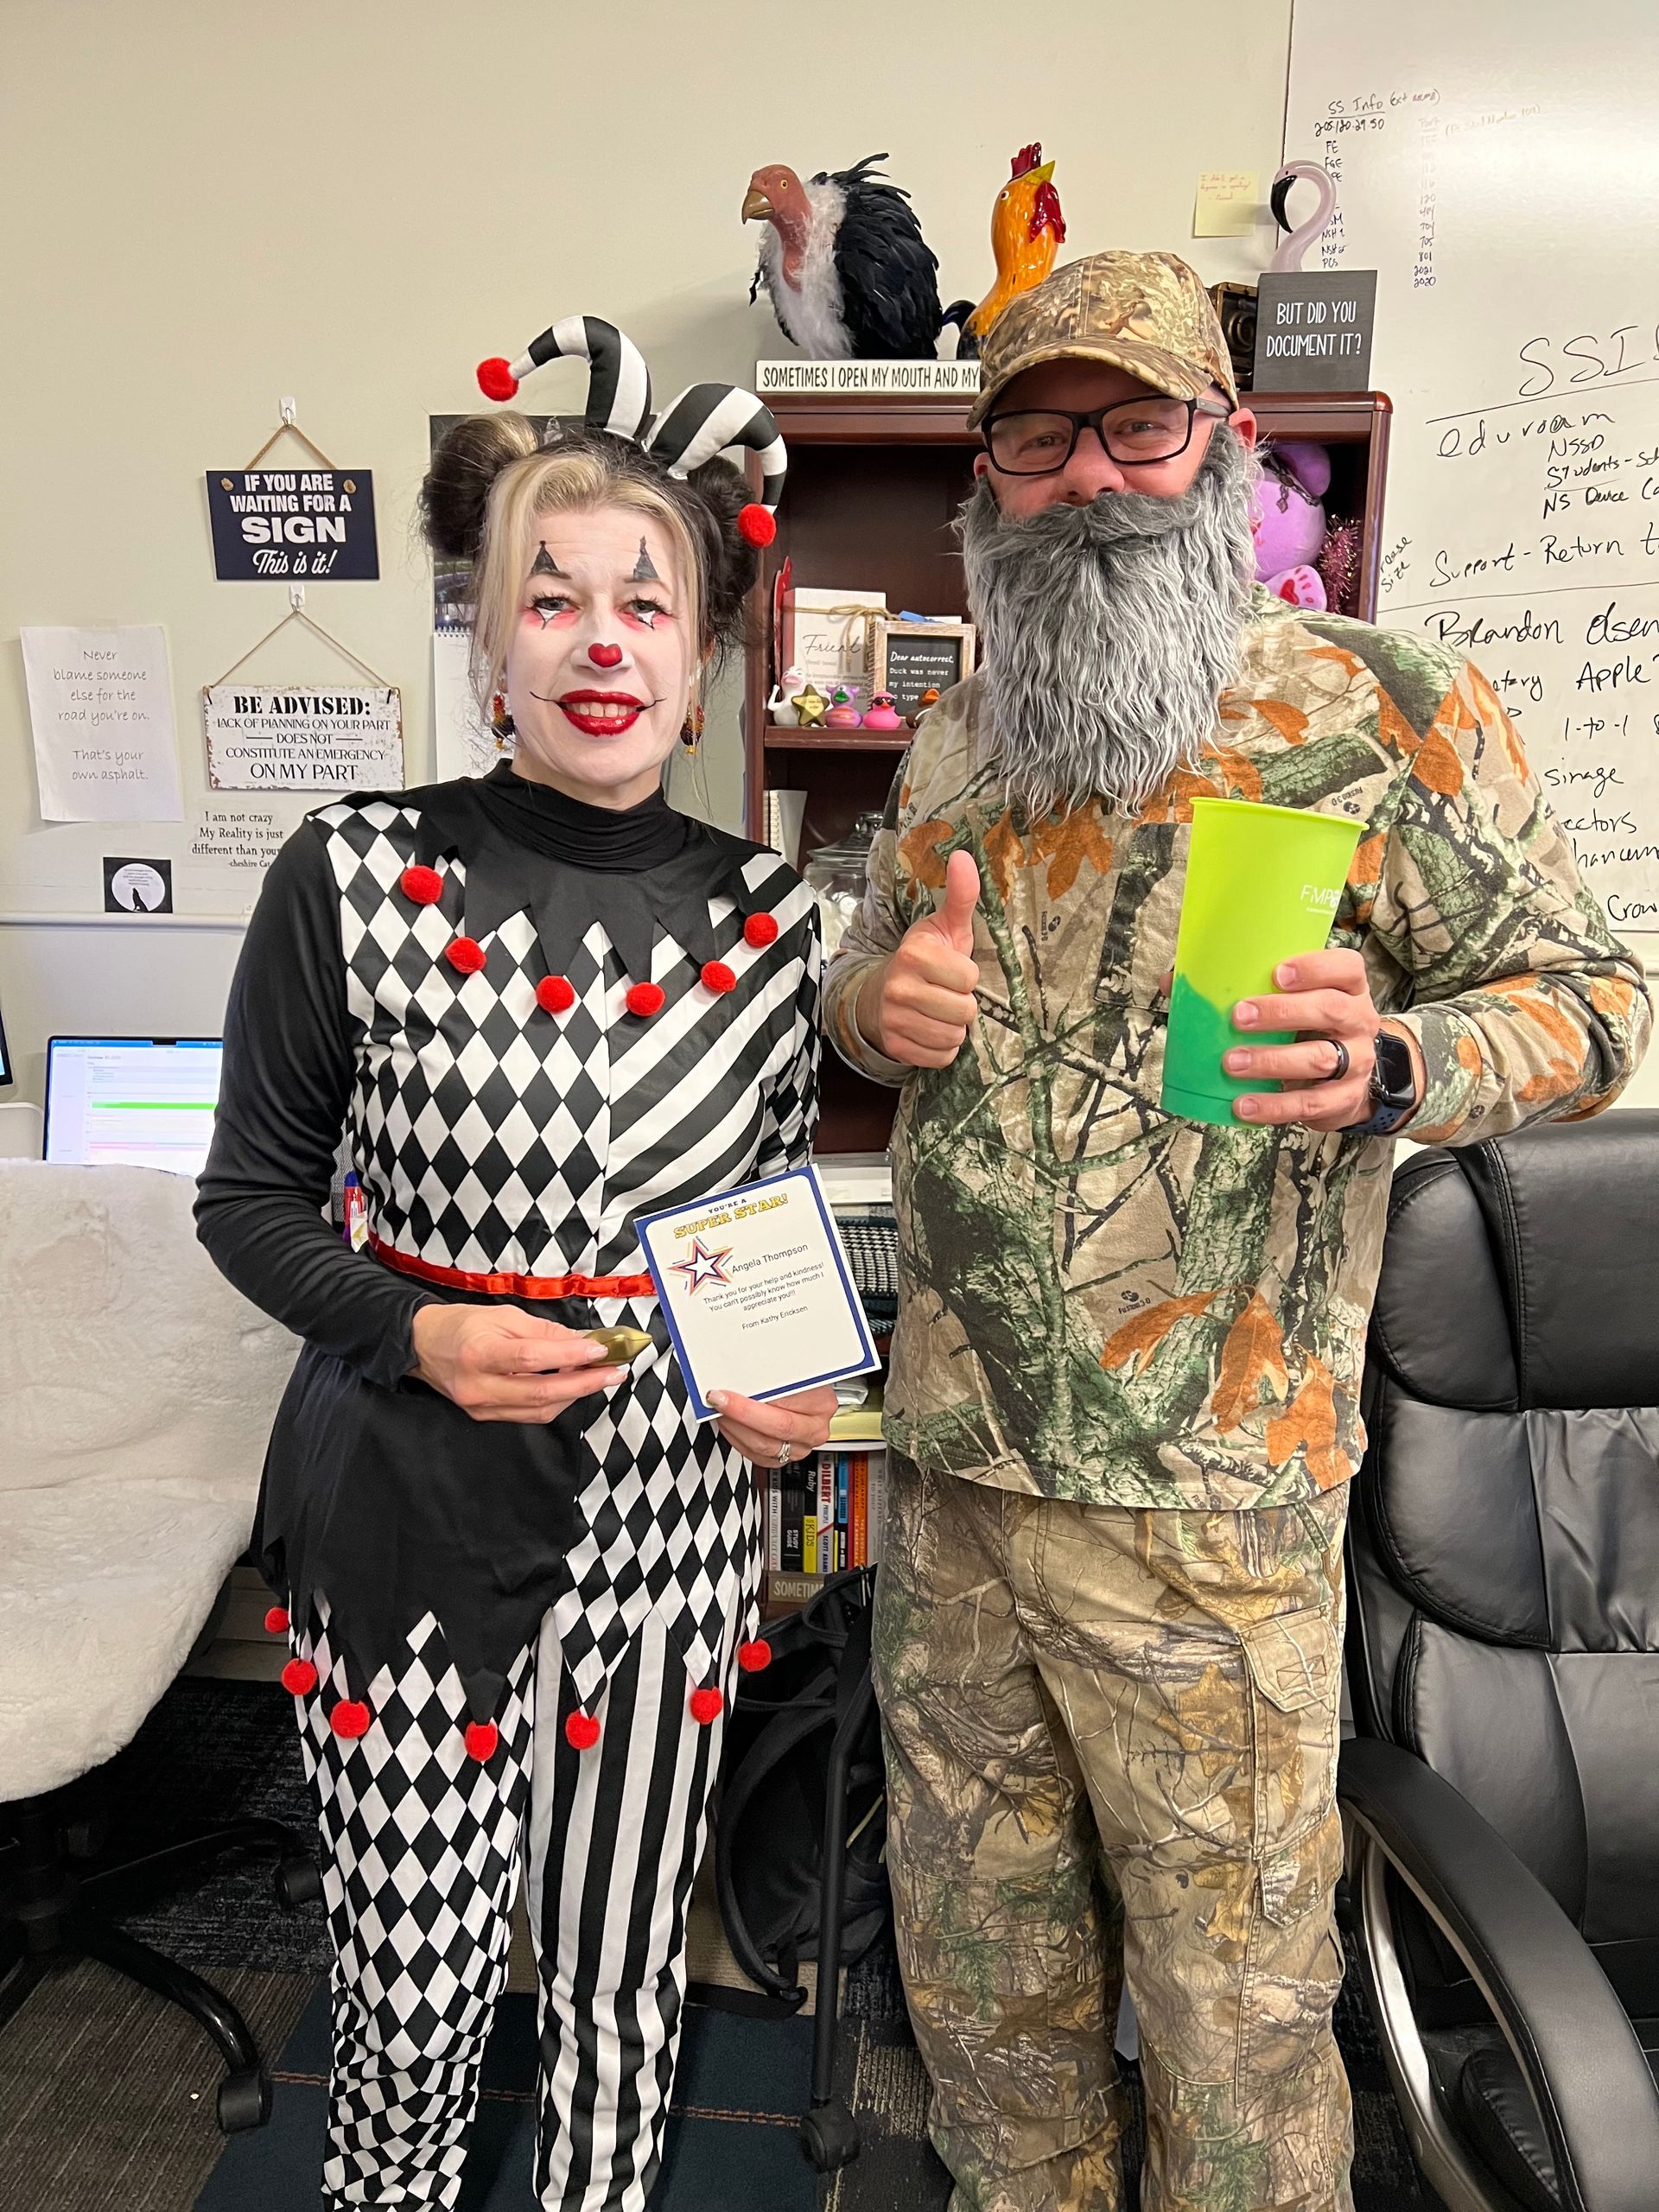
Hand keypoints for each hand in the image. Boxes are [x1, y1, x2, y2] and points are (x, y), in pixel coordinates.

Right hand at [409, 1304, 624, 1423]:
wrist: (421, 1345)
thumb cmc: (462, 1324)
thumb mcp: (502, 1315)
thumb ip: (544, 1331)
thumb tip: (583, 1340)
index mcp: (479, 1353)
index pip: (531, 1358)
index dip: (569, 1356)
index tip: (601, 1349)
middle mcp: (478, 1386)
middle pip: (541, 1393)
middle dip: (585, 1383)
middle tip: (615, 1371)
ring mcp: (480, 1406)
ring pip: (539, 1410)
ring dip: (575, 1395)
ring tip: (600, 1378)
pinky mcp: (484, 1416)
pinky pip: (528, 1414)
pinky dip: (555, 1402)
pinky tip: (572, 1388)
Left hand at [705, 1383, 838, 1466]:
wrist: (808, 1390)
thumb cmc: (800, 1377)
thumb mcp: (792, 1368)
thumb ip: (773, 1375)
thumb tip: (743, 1376)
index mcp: (821, 1404)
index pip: (785, 1404)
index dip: (752, 1401)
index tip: (728, 1392)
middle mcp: (814, 1429)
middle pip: (777, 1428)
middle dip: (741, 1414)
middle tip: (720, 1401)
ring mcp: (801, 1447)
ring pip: (763, 1446)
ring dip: (736, 1428)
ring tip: (721, 1412)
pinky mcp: (784, 1457)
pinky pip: (757, 1456)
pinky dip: (739, 1440)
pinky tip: (729, 1425)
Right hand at [856, 850, 980, 1068]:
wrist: (879, 995)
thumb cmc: (923, 960)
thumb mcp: (943, 926)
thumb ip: (961, 895)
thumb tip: (963, 855)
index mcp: (916, 954)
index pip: (970, 978)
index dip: (966, 976)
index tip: (950, 971)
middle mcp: (901, 987)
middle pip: (965, 1012)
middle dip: (962, 1005)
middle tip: (945, 994)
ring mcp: (895, 1019)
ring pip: (954, 1036)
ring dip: (953, 1027)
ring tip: (938, 1011)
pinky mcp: (896, 1046)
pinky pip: (942, 1057)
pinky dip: (942, 1048)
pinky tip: (930, 1030)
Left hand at [1225, 950, 1419, 1131]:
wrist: (1348, 1080)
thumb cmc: (1315, 1029)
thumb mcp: (1307, 1002)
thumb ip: (1278, 992)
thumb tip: (1214, 987)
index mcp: (1351, 990)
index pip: (1347, 968)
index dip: (1314, 968)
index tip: (1277, 974)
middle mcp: (1359, 1022)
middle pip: (1330, 1010)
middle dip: (1281, 1012)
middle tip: (1239, 1017)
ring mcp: (1358, 1061)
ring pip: (1319, 1059)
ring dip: (1271, 1061)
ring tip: (1233, 1063)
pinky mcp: (1346, 1098)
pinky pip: (1310, 1103)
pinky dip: (1274, 1106)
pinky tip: (1244, 1105)